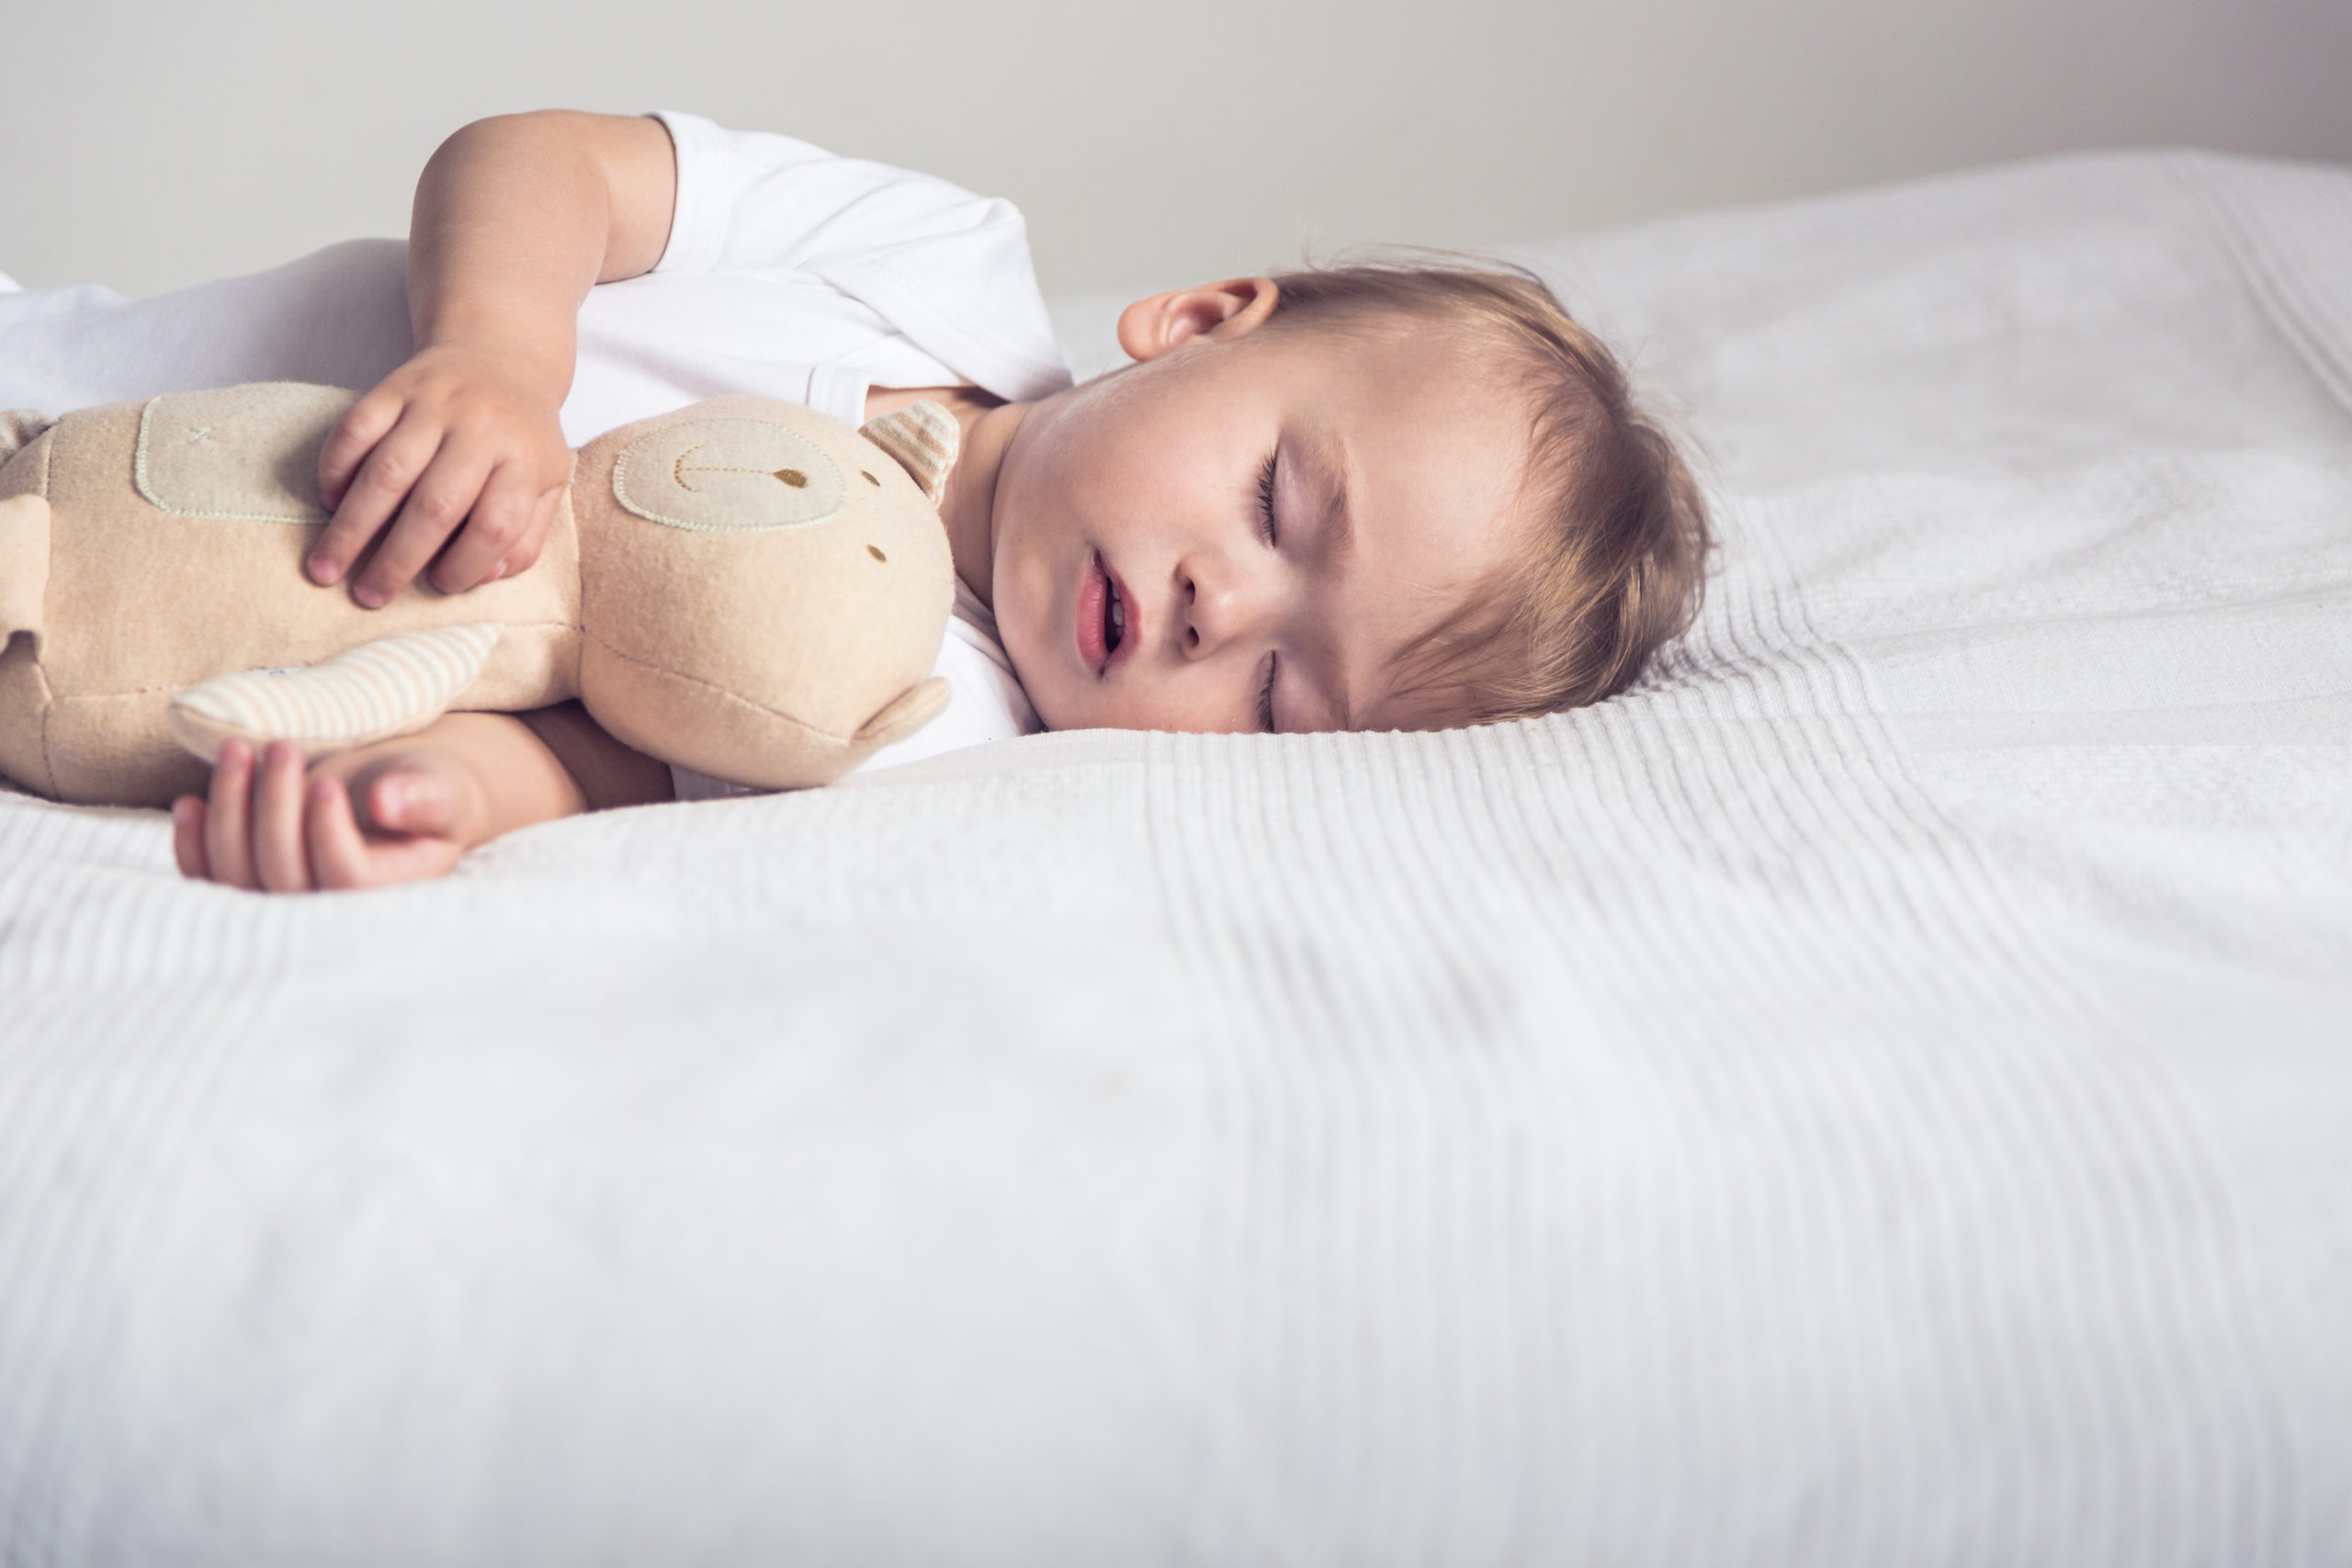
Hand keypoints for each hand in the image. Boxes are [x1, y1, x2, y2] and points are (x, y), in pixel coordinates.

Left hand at [172, 739, 488, 892]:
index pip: (347, 880)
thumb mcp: (441, 789)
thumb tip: (385, 801)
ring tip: (238, 750)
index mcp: (391, 893)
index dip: (327, 835)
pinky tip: (191, 802)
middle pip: (285, 877)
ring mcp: (284, 902)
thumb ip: (424, 798)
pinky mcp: (249, 884)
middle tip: (283, 747)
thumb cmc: (427, 790)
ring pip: (238, 875)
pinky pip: (207, 877)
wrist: (395, 794)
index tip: (325, 784)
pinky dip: (191, 844)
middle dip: (275, 807)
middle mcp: (333, 910)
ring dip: (230, 810)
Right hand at [309, 343, 571, 606]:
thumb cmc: (522, 438)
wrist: (502, 355)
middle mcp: (482, 429)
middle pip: (436, 505)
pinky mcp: (395, 386)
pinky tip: (328, 505)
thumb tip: (485, 578)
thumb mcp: (545, 485)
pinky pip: (356, 429)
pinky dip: (336, 469)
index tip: (440, 587)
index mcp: (527, 460)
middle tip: (369, 597)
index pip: (496, 525)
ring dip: (352, 526)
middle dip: (396, 559)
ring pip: (387, 471)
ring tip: (327, 567)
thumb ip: (524, 536)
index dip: (467, 565)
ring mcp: (435, 404)